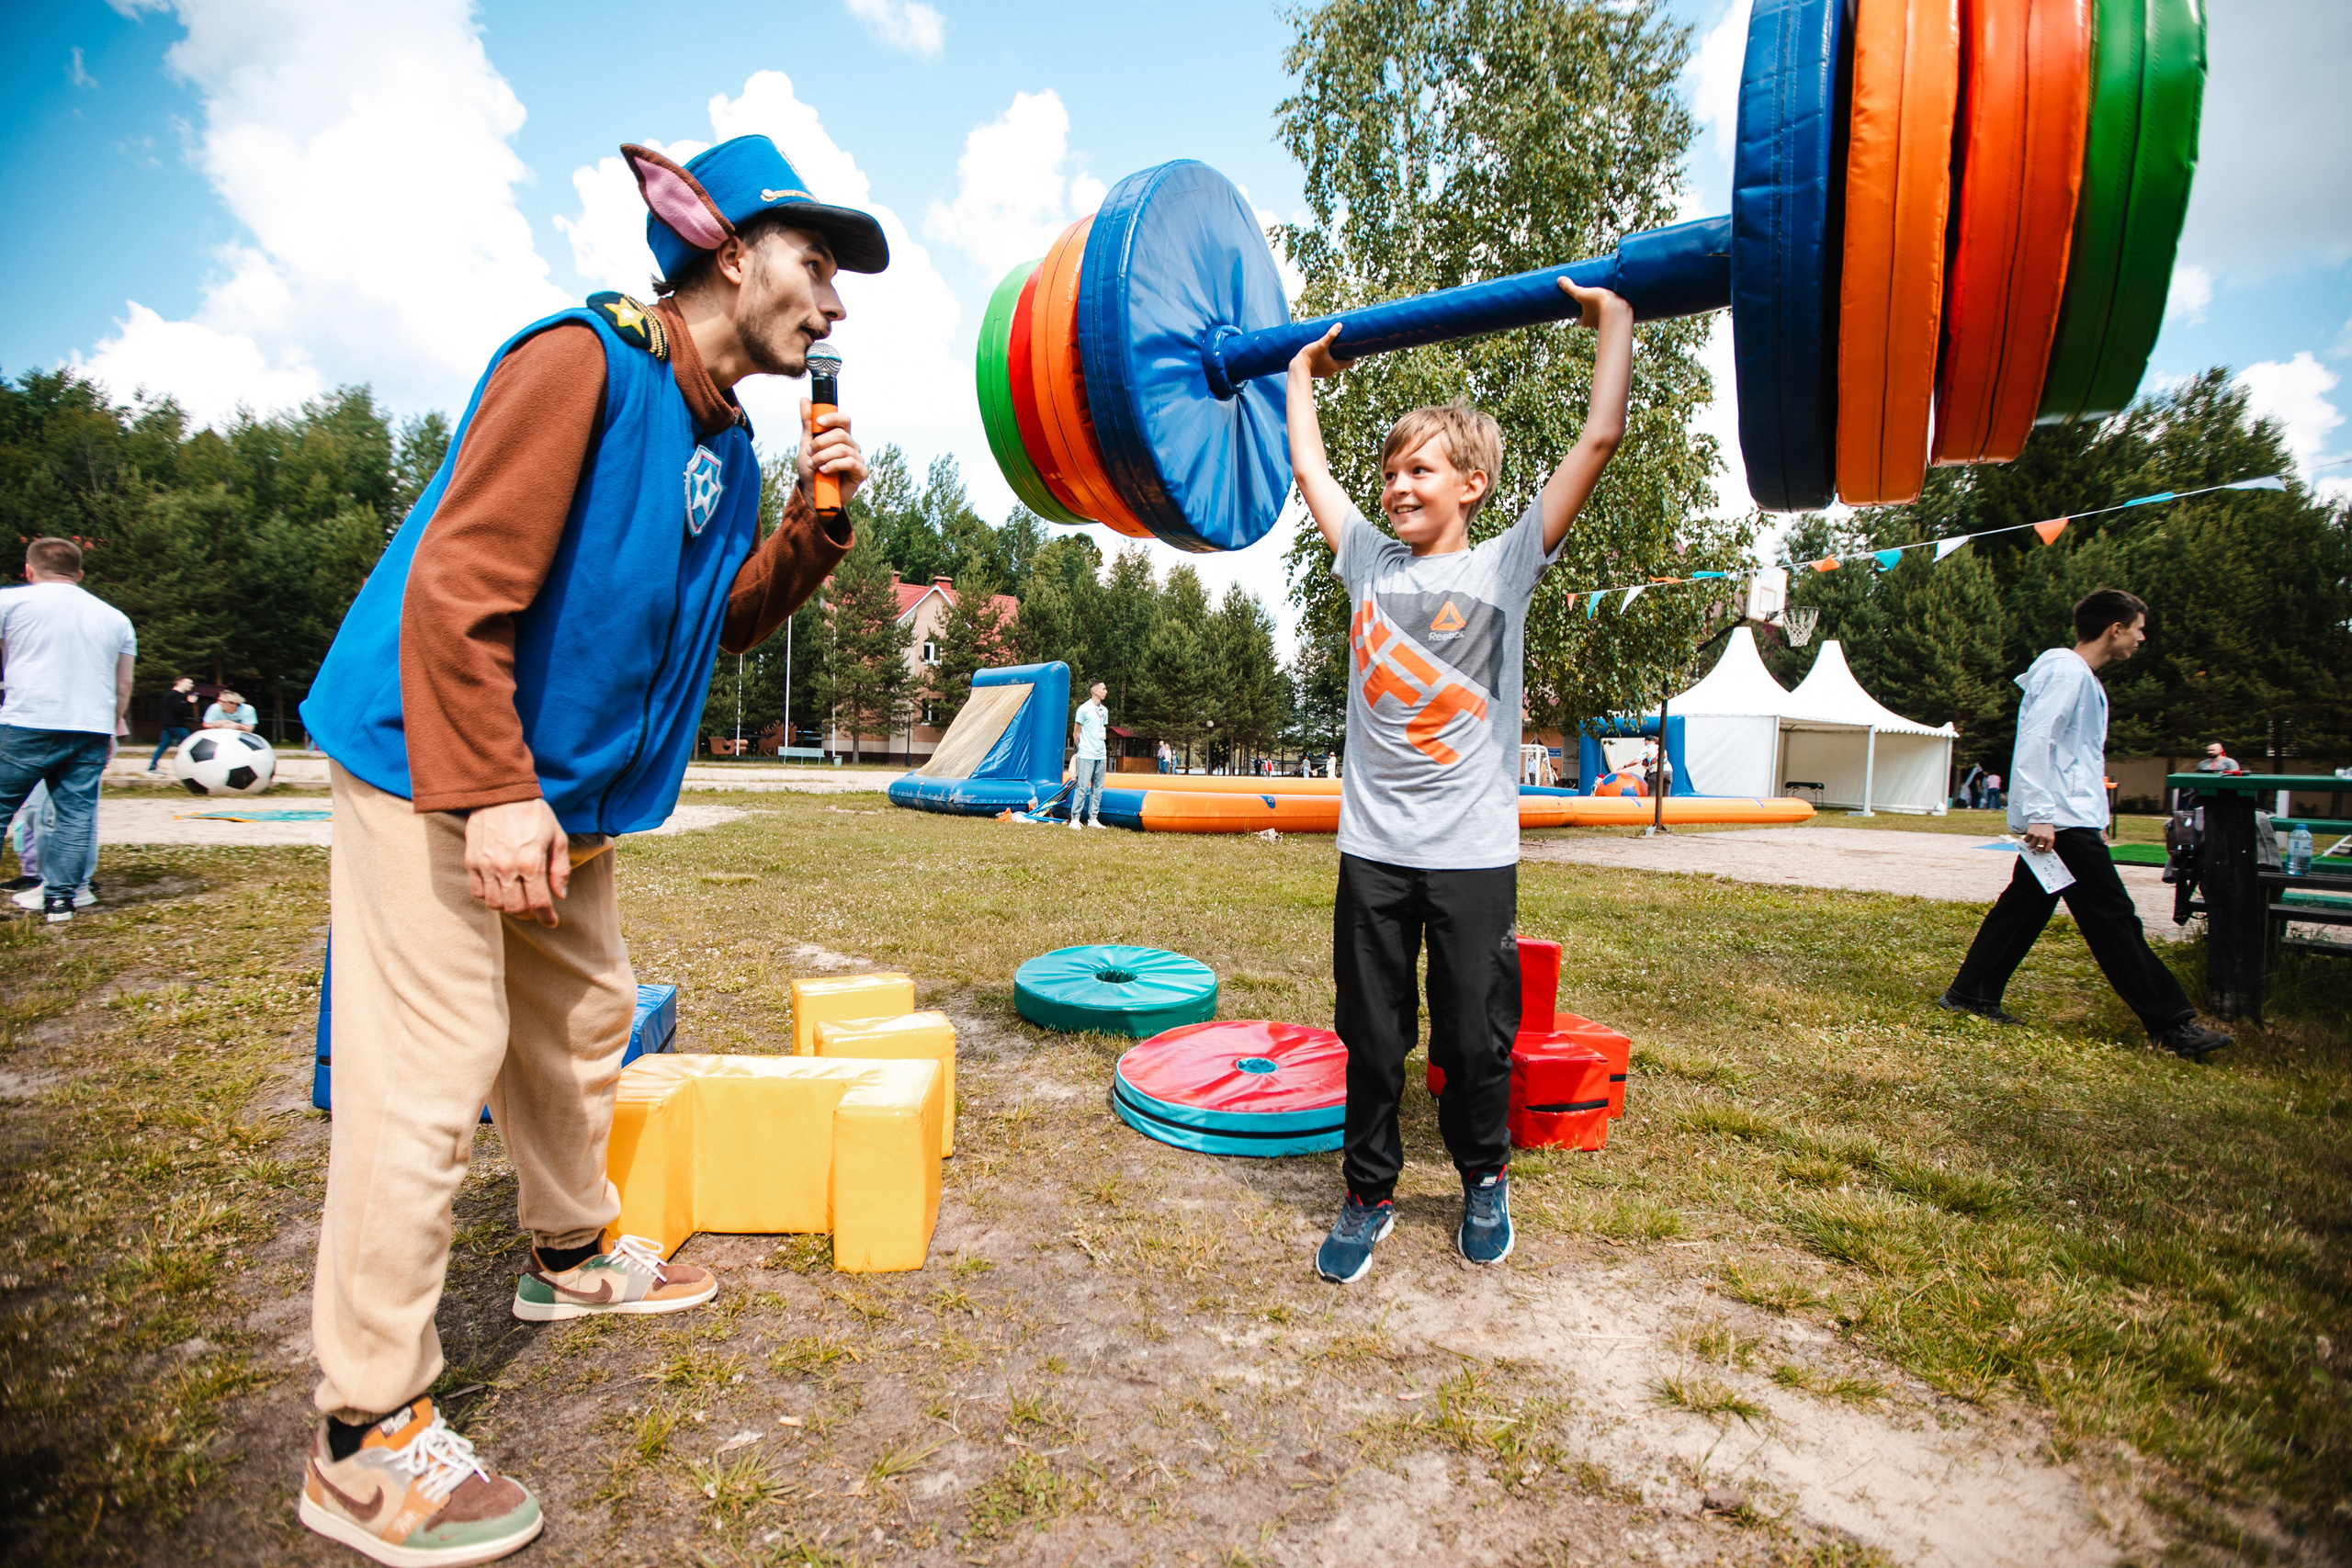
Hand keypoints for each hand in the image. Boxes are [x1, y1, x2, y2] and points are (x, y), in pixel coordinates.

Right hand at [464, 798, 570, 926]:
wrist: (500, 792)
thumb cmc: (533, 814)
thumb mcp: (557, 837)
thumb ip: (560, 869)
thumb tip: (559, 896)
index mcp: (531, 862)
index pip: (538, 903)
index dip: (546, 917)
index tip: (551, 922)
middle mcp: (506, 867)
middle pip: (515, 908)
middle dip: (529, 914)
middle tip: (535, 910)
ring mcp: (486, 865)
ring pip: (495, 904)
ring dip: (508, 907)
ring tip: (518, 899)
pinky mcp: (471, 861)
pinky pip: (477, 892)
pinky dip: (489, 897)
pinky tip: (500, 890)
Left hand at [800, 401, 867, 507]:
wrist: (813, 493)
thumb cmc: (811, 469)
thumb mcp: (807, 444)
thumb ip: (808, 423)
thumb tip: (805, 399)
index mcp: (841, 436)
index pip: (843, 420)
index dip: (832, 418)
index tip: (817, 421)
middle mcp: (851, 445)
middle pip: (841, 434)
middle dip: (821, 442)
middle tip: (809, 452)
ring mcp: (857, 459)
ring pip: (843, 449)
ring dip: (823, 456)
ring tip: (813, 464)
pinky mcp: (861, 473)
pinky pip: (851, 463)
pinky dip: (834, 465)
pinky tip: (824, 470)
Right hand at [1288, 323, 1350, 380]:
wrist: (1296, 368)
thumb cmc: (1309, 356)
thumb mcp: (1320, 344)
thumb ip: (1330, 335)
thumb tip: (1340, 325)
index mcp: (1336, 366)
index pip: (1351, 363)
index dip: (1353, 356)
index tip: (1353, 348)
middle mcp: (1331, 371)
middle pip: (1342, 363)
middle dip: (1343, 355)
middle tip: (1343, 345)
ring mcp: (1324, 373)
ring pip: (1333, 365)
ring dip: (1334, 358)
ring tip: (1332, 348)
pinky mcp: (1317, 373)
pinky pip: (1325, 366)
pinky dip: (1326, 361)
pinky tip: (1322, 355)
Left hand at [1556, 277, 1629, 328]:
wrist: (1621, 311)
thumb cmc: (1600, 304)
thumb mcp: (1582, 294)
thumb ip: (1571, 288)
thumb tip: (1559, 279)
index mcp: (1586, 321)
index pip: (1579, 320)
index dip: (1578, 315)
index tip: (1578, 307)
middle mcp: (1596, 325)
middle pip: (1591, 319)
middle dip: (1591, 312)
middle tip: (1592, 301)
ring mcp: (1609, 322)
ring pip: (1604, 317)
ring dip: (1604, 311)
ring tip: (1606, 299)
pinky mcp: (1620, 319)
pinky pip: (1616, 316)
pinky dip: (1616, 311)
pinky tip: (1620, 302)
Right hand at [2023, 823, 2055, 853]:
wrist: (2041, 817)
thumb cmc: (2047, 826)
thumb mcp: (2051, 834)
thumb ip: (2048, 841)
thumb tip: (2043, 849)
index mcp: (2050, 839)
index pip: (2047, 850)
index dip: (2044, 850)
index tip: (2043, 848)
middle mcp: (2044, 838)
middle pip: (2038, 849)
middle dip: (2037, 848)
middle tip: (2037, 845)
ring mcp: (2036, 836)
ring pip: (2032, 846)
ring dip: (2032, 844)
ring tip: (2033, 840)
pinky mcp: (2030, 833)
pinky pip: (2026, 841)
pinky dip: (2027, 839)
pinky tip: (2029, 837)